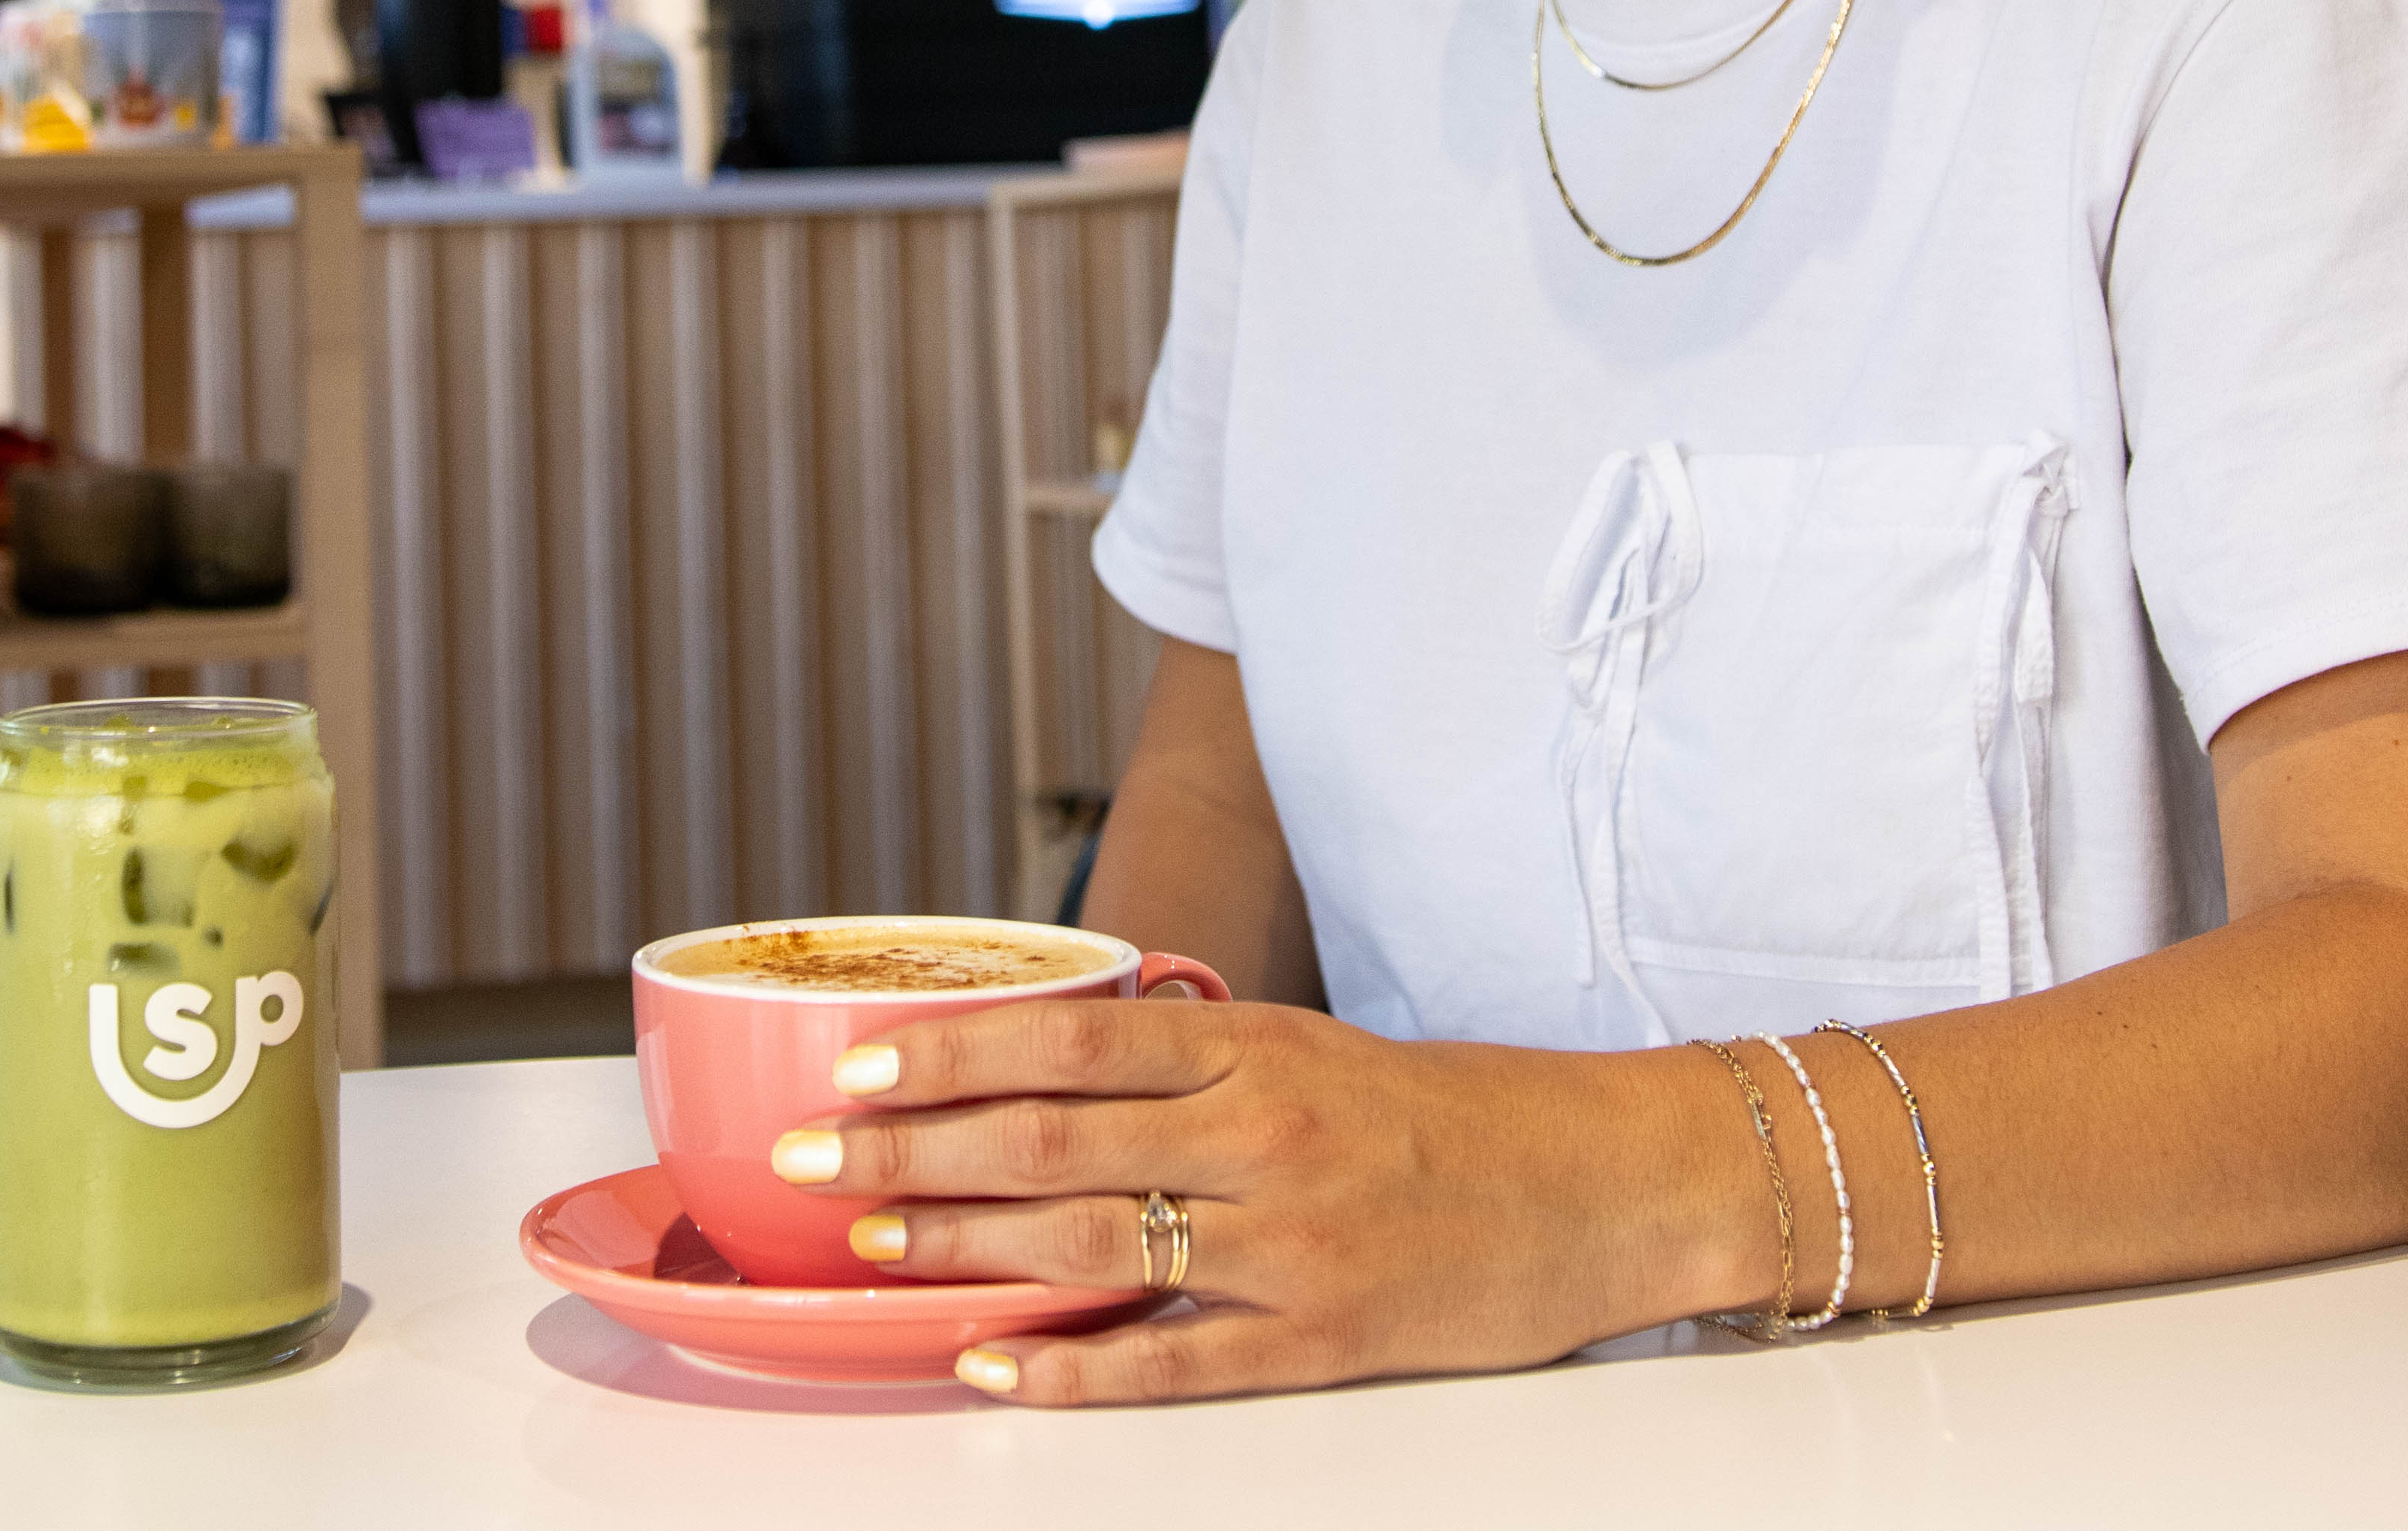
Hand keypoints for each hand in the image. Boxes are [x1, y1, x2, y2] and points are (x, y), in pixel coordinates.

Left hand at [768, 999, 1742, 1403]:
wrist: (1603, 1180)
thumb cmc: (1446, 1111)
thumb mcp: (1313, 1046)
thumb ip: (1191, 1053)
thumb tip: (1055, 1053)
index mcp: (1255, 1049)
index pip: (1070, 1043)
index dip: (952, 1053)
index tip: (853, 1060)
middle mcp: (1261, 1133)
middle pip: (1051, 1142)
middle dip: (912, 1149)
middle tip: (805, 1154)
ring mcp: (1288, 1244)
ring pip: (1091, 1242)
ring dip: (961, 1245)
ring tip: (862, 1242)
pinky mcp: (1322, 1341)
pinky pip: (1172, 1359)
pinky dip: (1073, 1365)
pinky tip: (990, 1362)